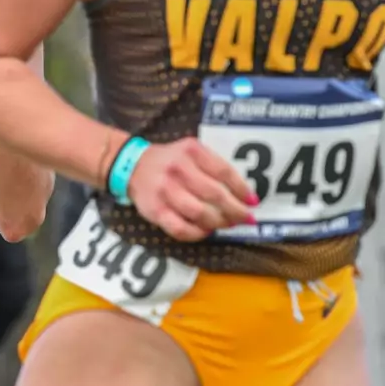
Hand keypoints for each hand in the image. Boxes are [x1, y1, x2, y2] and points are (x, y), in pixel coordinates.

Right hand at [125, 138, 257, 241]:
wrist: (131, 165)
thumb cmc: (170, 161)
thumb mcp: (191, 152)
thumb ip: (214, 166)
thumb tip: (242, 195)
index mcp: (191, 151)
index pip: (224, 172)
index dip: (242, 189)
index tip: (253, 201)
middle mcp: (178, 169)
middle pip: (215, 195)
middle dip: (236, 210)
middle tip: (246, 218)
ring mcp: (165, 190)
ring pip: (200, 214)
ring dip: (219, 223)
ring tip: (227, 224)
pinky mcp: (155, 210)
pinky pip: (181, 229)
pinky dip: (198, 234)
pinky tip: (206, 231)